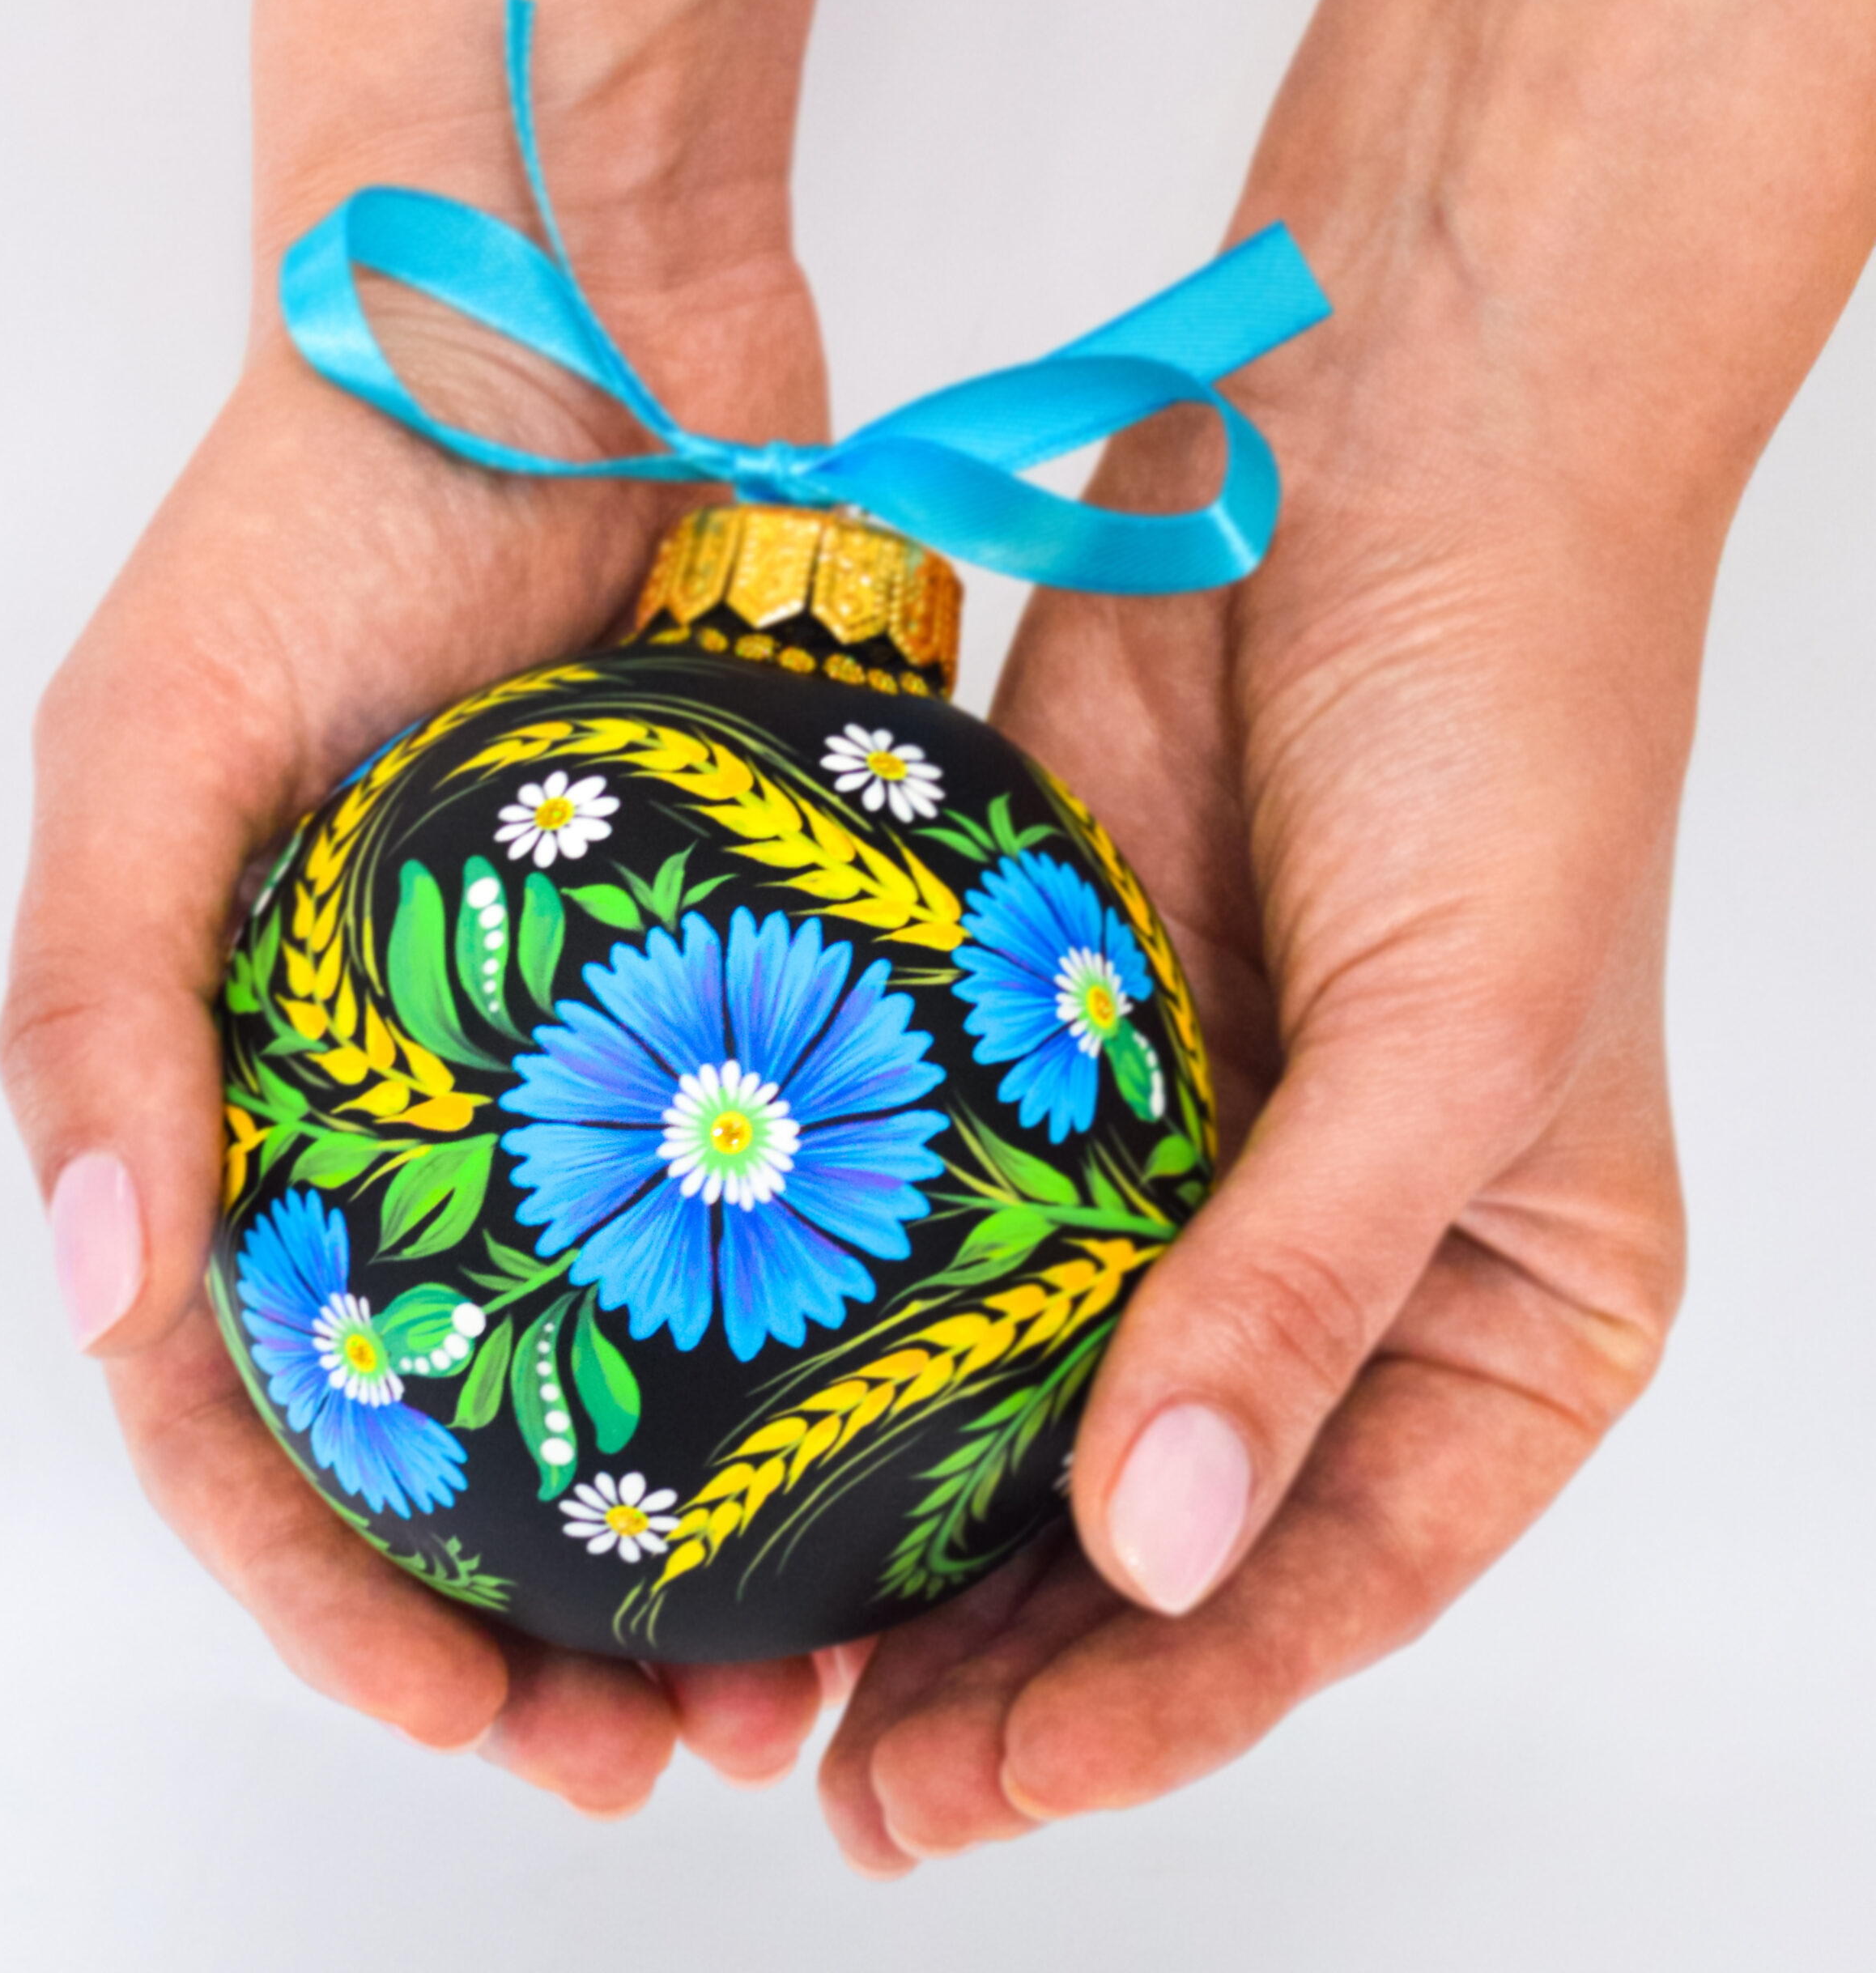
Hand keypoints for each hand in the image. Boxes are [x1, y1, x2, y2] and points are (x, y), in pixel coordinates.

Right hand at [0, 0, 848, 1813]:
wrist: (555, 330)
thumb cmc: (325, 513)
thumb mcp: (150, 741)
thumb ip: (98, 1008)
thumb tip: (110, 1295)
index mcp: (244, 1099)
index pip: (255, 1419)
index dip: (332, 1600)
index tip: (460, 1716)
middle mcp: (413, 1117)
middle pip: (463, 1444)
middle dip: (539, 1633)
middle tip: (663, 1755)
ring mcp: (579, 1074)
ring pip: (635, 1372)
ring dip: (701, 1546)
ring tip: (799, 1676)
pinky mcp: (730, 998)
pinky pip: (772, 1215)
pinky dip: (814, 1353)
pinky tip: (898, 1455)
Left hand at [817, 0, 1875, 1869]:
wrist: (1381, 462)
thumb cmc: (1510, 731)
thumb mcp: (1460, 1038)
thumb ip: (1306, 1289)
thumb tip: (1175, 1546)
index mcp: (1498, 1306)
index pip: (1330, 1573)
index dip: (1167, 1713)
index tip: (989, 1797)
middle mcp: (1328, 1259)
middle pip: (1159, 1528)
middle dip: (1013, 1669)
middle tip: (842, 1781)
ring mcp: (1173, 1163)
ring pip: (1029, 1409)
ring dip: (911, 1533)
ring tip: (758, 1661)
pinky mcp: (1052, 1056)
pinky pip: (947, 1240)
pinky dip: (862, 1341)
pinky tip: (748, 1419)